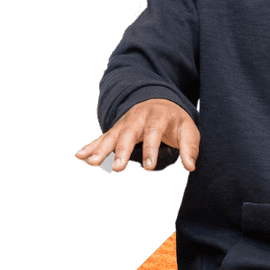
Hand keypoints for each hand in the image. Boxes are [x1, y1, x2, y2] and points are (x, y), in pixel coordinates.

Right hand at [75, 97, 199, 172]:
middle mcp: (137, 118)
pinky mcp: (115, 130)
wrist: (159, 101)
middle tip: (118, 168)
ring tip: (91, 163)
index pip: (153, 133)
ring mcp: (124, 124)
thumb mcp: (188, 129)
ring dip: (100, 149)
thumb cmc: (175, 120)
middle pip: (128, 134)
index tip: (149, 167)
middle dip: (122, 151)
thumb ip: (190, 147)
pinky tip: (79, 156)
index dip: (151, 150)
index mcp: (157, 116)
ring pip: (111, 136)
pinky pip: (101, 138)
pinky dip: (90, 146)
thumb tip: (190, 167)